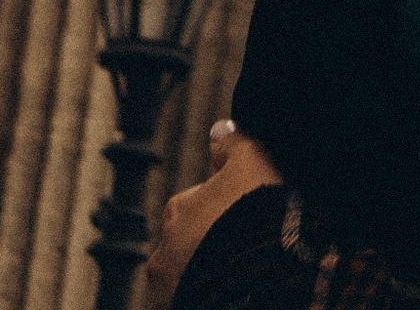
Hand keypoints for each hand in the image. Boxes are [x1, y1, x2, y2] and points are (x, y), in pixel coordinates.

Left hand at [146, 123, 283, 308]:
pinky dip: (201, 298)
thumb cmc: (253, 216)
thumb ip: (234, 142)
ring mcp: (166, 291)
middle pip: (186, 244)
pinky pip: (185, 301)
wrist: (256, 280)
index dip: (223, 209)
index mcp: (178, 210)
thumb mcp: (252, 162)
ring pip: (183, 278)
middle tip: (240, 250)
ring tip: (234, 275)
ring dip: (201, 275)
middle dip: (206, 246)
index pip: (195, 205)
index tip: (245, 217)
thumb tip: (219, 127)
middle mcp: (163, 252)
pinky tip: (224, 293)